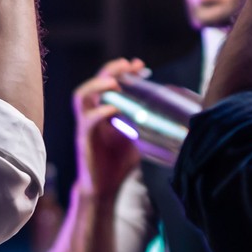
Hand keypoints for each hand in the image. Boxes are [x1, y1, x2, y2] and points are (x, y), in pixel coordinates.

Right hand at [73, 58, 145, 194]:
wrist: (103, 187)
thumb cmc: (118, 162)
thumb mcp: (136, 137)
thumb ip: (145, 123)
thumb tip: (169, 115)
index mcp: (104, 111)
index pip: (109, 82)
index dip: (123, 70)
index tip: (140, 65)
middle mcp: (92, 114)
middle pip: (95, 83)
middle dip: (111, 70)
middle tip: (127, 65)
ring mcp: (86, 126)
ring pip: (81, 96)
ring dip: (97, 84)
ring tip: (114, 81)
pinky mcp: (84, 140)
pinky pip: (87, 121)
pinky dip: (100, 111)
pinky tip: (113, 108)